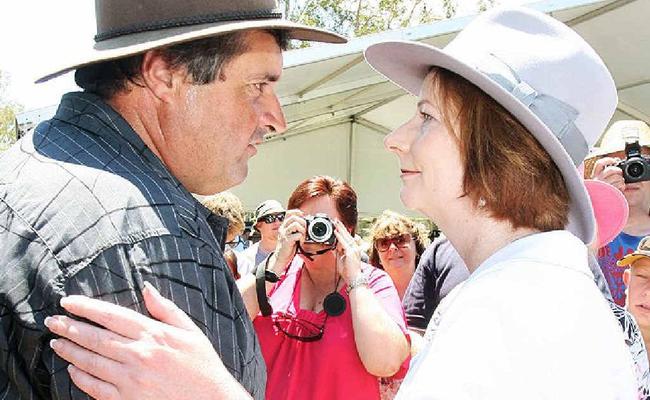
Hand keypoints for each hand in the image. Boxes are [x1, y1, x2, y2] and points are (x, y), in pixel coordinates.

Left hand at [45, 282, 250, 399]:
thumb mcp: (190, 331)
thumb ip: (166, 309)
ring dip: (69, 351)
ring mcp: (130, 380)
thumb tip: (146, 287)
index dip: (86, 307)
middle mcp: (138, 355)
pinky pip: (96, 388)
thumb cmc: (203, 365)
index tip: (68, 301)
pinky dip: (81, 378)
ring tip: (55, 341)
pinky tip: (72, 370)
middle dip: (70, 327)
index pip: (111, 316)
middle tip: (52, 320)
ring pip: (91, 361)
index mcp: (153, 334)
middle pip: (95, 338)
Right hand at [271, 209, 304, 273]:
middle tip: (305, 229)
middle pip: (294, 217)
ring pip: (295, 224)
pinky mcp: (287, 241)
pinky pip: (297, 235)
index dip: (297, 212)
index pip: (288, 213)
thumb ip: (295, 229)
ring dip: (303, 229)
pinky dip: (302, 237)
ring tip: (303, 236)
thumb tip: (305, 223)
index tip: (303, 216)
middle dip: (303, 222)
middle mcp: (282, 229)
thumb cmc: (288, 247)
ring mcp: (284, 234)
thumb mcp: (291, 235)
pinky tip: (302, 242)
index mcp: (283, 226)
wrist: (281, 257)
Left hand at [333, 219, 361, 284]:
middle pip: (348, 234)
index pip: (348, 237)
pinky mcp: (351, 252)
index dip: (343, 231)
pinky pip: (344, 242)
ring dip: (340, 229)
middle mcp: (355, 248)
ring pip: (346, 236)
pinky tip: (335, 232)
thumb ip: (339, 252)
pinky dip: (339, 236)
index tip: (338, 226)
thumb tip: (335, 246)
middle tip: (336, 220)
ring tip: (335, 223)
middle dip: (342, 227)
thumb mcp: (342, 259)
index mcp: (354, 249)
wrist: (354, 278)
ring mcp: (354, 249)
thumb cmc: (349, 271)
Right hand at [591, 156, 624, 191]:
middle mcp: (597, 180)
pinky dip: (622, 187)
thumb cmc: (599, 193)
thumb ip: (604, 172)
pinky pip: (621, 185)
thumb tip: (615, 161)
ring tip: (617, 185)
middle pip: (611, 169)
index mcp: (594, 176)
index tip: (614, 160)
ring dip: (621, 180)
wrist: (598, 206)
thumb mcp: (599, 181)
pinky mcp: (610, 191)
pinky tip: (618, 190)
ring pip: (617, 177)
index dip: (608, 160)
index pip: (599, 164)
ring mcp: (604, 186)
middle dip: (618, 171)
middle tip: (619, 174)